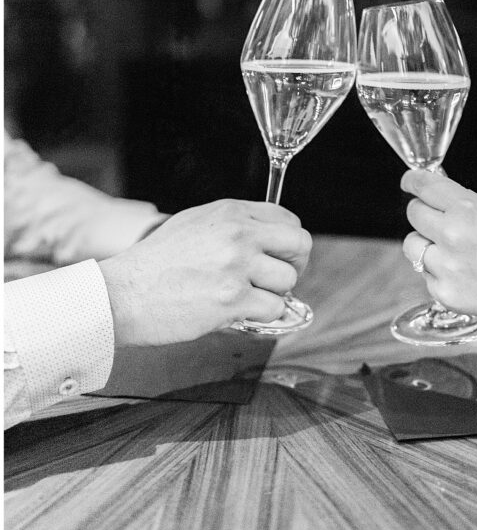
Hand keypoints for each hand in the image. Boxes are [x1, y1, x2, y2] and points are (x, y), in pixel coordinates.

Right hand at [99, 199, 311, 346]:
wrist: (122, 294)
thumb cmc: (154, 264)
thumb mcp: (195, 223)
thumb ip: (233, 225)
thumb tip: (266, 237)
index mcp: (231, 212)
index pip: (288, 219)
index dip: (288, 243)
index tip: (280, 257)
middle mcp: (238, 234)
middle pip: (300, 245)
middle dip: (294, 266)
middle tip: (276, 281)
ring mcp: (237, 266)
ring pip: (288, 281)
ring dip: (272, 296)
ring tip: (245, 299)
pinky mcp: (233, 299)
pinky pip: (273, 309)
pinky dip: (261, 317)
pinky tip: (238, 313)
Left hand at [401, 170, 476, 327]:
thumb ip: (464, 203)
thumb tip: (435, 194)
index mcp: (467, 209)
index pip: (423, 186)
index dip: (412, 181)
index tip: (409, 182)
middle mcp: (451, 236)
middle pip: (413, 213)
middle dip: (423, 212)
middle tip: (439, 220)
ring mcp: (446, 267)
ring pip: (412, 245)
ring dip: (426, 244)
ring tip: (455, 252)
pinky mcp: (445, 294)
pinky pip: (426, 275)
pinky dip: (439, 273)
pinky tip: (466, 275)